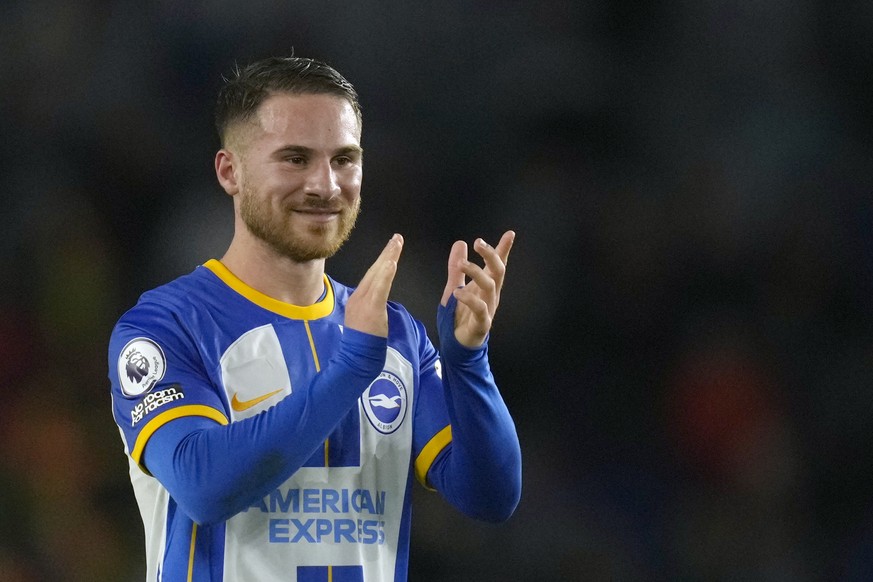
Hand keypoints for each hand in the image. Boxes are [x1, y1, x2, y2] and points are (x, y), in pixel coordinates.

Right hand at [345, 234, 403, 336]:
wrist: (356, 357)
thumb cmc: (363, 342)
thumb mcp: (364, 319)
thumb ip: (370, 305)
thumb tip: (377, 296)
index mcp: (358, 298)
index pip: (372, 275)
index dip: (382, 260)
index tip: (392, 246)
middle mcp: (358, 296)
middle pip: (374, 270)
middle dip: (386, 253)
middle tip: (397, 238)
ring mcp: (363, 302)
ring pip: (377, 275)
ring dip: (388, 258)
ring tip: (396, 244)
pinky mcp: (371, 309)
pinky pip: (380, 289)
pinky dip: (385, 275)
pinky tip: (391, 263)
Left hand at [440, 231, 514, 347]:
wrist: (457, 344)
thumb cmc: (460, 316)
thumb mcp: (455, 286)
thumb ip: (457, 267)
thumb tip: (461, 242)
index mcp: (486, 285)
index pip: (497, 264)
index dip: (503, 249)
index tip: (510, 234)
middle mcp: (491, 295)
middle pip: (498, 271)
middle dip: (491, 255)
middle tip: (478, 242)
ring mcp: (488, 308)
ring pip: (490, 286)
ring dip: (476, 272)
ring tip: (460, 264)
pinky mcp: (482, 323)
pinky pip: (480, 309)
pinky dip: (470, 299)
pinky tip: (458, 292)